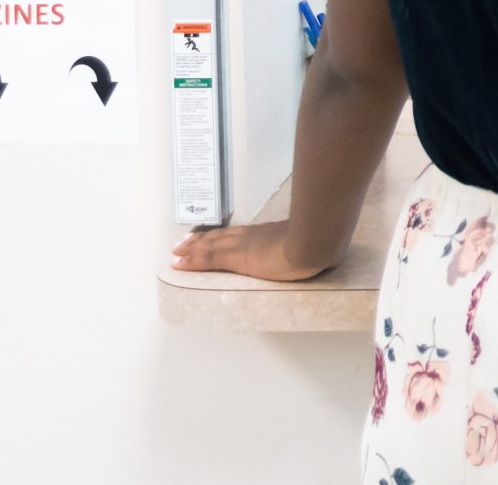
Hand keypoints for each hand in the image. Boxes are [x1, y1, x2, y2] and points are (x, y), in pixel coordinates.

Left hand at [169, 220, 328, 281]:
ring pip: (209, 246)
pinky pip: (207, 259)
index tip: (207, 236)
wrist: (315, 242)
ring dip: (190, 249)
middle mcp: (252, 236)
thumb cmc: (319, 241)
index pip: (238, 234)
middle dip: (200, 241)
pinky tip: (177, 264)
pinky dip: (190, 261)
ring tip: (175, 252)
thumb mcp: (314, 239)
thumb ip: (311, 241)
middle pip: (219, 237)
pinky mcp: (237, 258)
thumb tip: (323, 245)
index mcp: (267, 234)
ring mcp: (243, 245)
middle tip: (181, 243)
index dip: (221, 235)